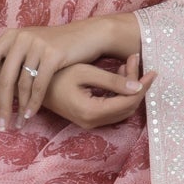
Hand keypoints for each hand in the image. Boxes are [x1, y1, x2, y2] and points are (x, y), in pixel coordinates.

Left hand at [0, 17, 131, 126]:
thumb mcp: (22, 39)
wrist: (88, 35)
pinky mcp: (53, 55)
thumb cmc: (53, 41)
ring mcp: (37, 46)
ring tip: (18, 124)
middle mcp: (21, 39)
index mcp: (9, 36)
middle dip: (1, 105)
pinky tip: (30, 114)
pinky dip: (34, 103)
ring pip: (23, 85)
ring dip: (20, 108)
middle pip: (4, 79)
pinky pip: (40, 85)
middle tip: (0, 125)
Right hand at [37, 53, 157, 130]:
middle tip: (134, 59)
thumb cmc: (55, 75)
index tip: (152, 70)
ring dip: (129, 89)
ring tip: (126, 64)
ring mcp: (90, 123)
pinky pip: (112, 109)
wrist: (31, 85)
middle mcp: (92, 122)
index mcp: (91, 112)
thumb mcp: (85, 73)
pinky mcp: (88, 118)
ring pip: (122, 109)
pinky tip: (118, 74)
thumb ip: (113, 81)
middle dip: (137, 85)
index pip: (128, 102)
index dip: (143, 86)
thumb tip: (139, 87)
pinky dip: (120, 93)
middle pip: (127, 107)